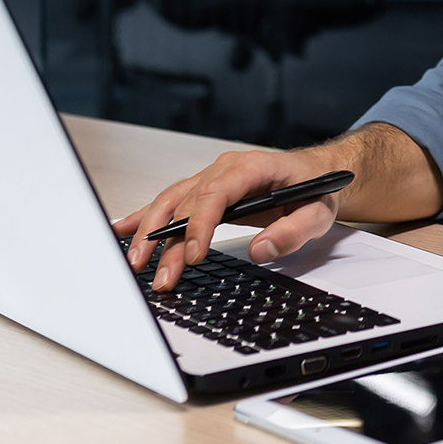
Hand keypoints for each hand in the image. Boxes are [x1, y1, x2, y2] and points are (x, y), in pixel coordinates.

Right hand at [110, 146, 341, 291]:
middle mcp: (225, 169)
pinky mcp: (205, 190)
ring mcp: (212, 177)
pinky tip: (123, 230)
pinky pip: (171, 201)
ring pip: (172, 203)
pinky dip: (145, 216)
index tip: (192, 255)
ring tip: (136, 263)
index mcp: (252, 167)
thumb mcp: (319, 213)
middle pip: (187, 203)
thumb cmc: (318, 190)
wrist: (319, 173)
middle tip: (161, 276)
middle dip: (168, 241)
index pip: (215, 194)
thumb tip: (260, 250)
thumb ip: (293, 232)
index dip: (199, 225)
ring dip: (151, 233)